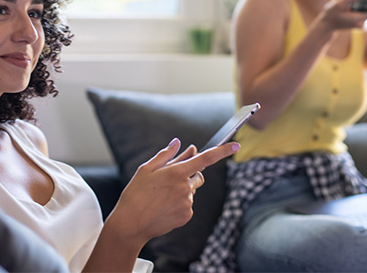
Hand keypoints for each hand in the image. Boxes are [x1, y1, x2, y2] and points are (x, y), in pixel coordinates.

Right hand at [106, 138, 239, 244]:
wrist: (130, 224)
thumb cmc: (136, 193)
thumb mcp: (147, 169)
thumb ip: (166, 155)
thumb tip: (179, 143)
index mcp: (176, 172)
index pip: (205, 159)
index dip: (222, 151)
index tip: (236, 145)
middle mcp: (185, 187)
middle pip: (198, 175)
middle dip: (190, 174)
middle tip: (170, 179)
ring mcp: (187, 203)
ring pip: (191, 191)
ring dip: (181, 190)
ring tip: (160, 197)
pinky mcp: (186, 215)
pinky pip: (188, 204)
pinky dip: (179, 203)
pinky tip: (164, 207)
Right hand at [315, 0, 366, 33]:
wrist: (326, 26)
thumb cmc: (331, 15)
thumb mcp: (339, 4)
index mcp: (358, 19)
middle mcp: (361, 23)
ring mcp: (360, 24)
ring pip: (365, 10)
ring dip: (359, 2)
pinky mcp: (358, 23)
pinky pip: (361, 12)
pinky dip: (357, 6)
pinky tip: (349, 1)